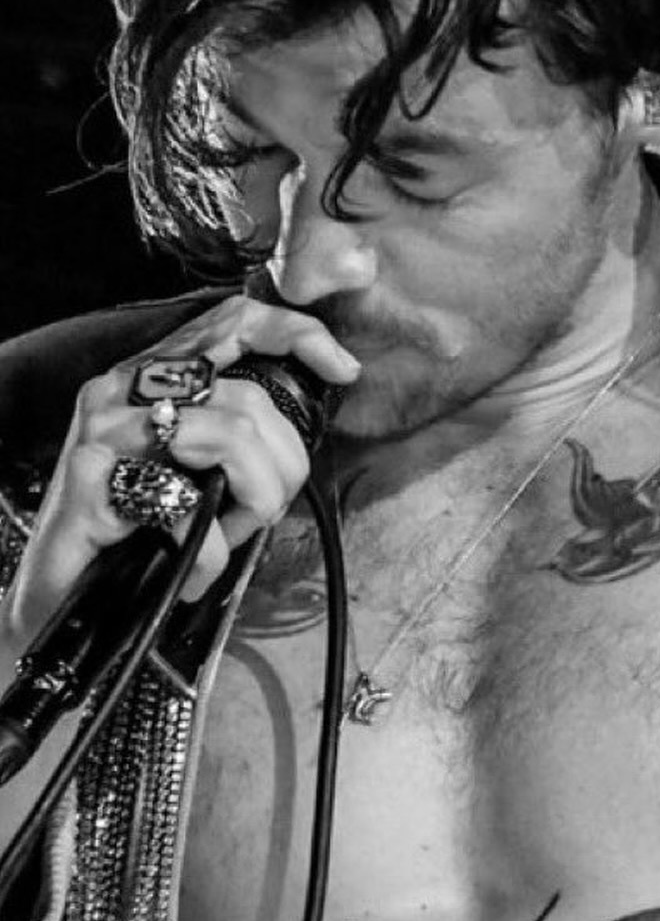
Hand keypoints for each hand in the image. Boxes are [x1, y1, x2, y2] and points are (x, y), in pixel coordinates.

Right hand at [4, 296, 360, 644]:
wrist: (54, 599)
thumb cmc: (135, 535)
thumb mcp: (194, 473)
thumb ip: (234, 438)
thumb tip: (301, 437)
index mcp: (154, 376)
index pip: (233, 321)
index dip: (296, 333)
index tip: (344, 369)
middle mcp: (125, 387)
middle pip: (249, 398)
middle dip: (283, 467)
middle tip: (263, 513)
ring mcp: (105, 430)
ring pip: (230, 437)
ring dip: (253, 504)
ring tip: (229, 539)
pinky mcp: (93, 481)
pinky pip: (186, 503)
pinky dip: (211, 550)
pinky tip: (199, 571)